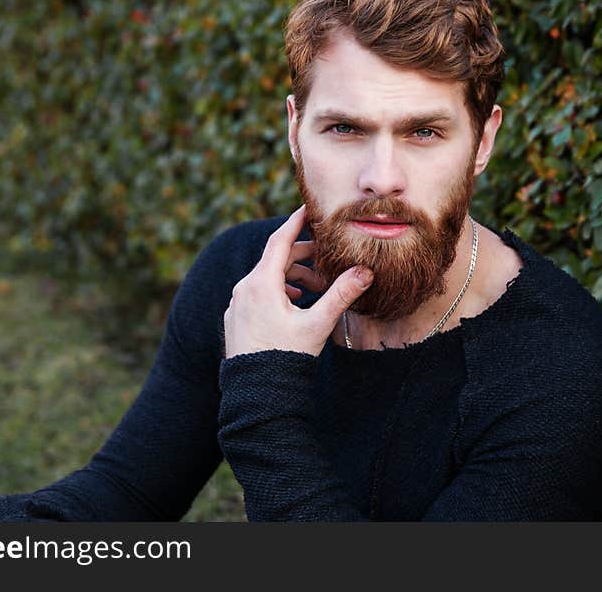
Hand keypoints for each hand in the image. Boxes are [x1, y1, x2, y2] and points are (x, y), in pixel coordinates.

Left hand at [223, 205, 373, 357]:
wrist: (258, 393)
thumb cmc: (286, 357)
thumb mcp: (317, 324)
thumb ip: (341, 295)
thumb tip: (366, 272)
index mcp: (261, 283)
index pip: (280, 240)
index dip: (296, 222)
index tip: (309, 208)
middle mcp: (244, 288)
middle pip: (275, 258)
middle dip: (302, 256)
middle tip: (325, 261)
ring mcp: (237, 303)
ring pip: (266, 277)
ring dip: (291, 276)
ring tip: (314, 289)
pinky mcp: (235, 317)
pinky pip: (256, 293)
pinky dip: (276, 290)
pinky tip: (293, 304)